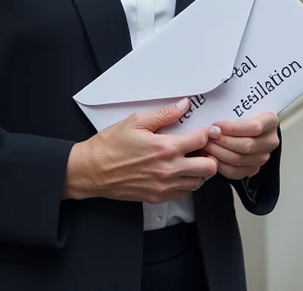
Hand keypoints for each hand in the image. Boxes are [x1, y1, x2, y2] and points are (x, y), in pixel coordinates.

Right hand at [64, 99, 218, 203]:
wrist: (92, 170)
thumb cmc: (110, 145)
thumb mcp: (136, 122)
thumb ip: (164, 114)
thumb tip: (183, 105)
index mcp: (165, 148)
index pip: (201, 140)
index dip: (208, 133)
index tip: (208, 130)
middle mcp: (168, 170)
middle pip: (209, 166)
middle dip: (210, 155)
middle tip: (203, 148)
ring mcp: (164, 186)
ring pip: (199, 182)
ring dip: (200, 170)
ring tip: (192, 159)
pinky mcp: (158, 197)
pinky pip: (184, 193)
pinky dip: (187, 182)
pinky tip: (179, 171)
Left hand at [202, 112, 279, 180]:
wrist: (247, 125)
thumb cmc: (241, 112)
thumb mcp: (240, 105)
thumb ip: (231, 109)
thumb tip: (210, 118)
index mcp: (271, 121)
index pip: (253, 127)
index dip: (232, 128)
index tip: (215, 125)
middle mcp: (270, 141)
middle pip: (246, 145)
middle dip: (222, 141)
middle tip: (207, 135)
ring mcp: (263, 157)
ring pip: (238, 159)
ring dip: (218, 153)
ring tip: (206, 144)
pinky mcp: (253, 169)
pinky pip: (234, 172)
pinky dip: (219, 164)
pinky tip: (211, 156)